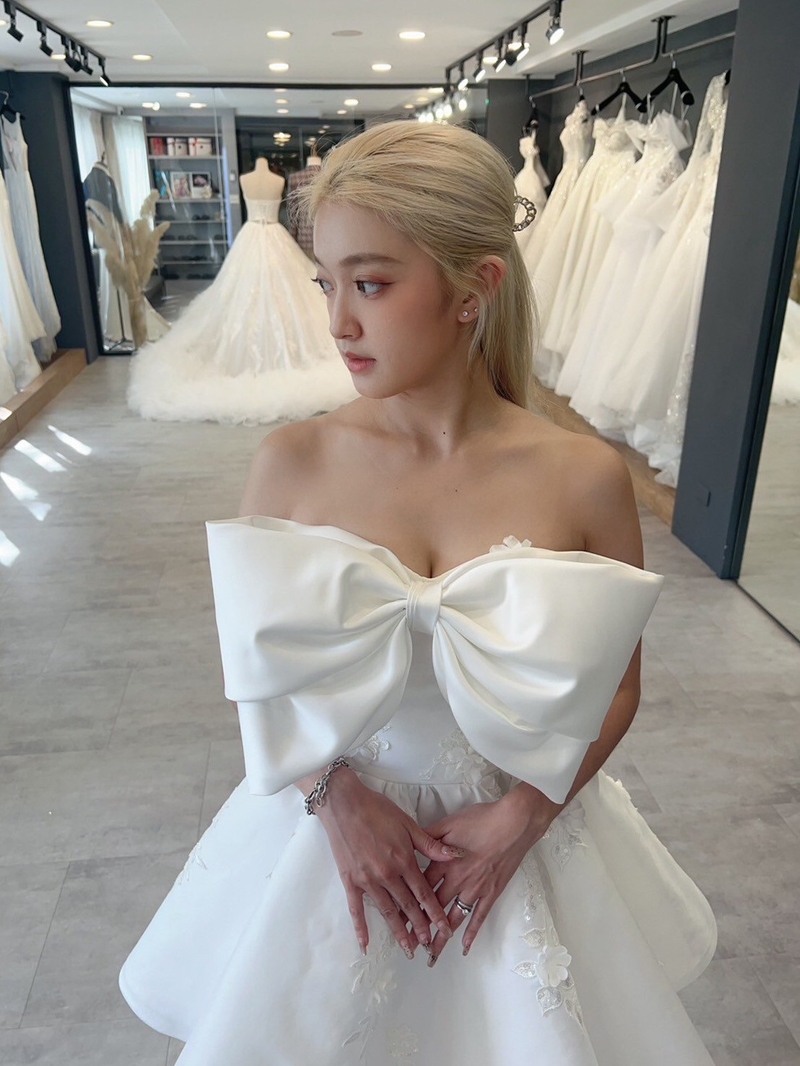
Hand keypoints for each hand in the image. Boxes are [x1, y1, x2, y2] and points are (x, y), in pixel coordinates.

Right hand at [315, 769, 465, 958]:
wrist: (344, 804)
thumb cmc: (377, 810)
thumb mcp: (408, 824)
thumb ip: (431, 845)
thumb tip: (457, 855)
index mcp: (403, 861)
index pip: (424, 893)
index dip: (435, 913)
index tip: (444, 928)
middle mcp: (387, 875)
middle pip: (407, 906)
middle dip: (420, 927)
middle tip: (430, 945)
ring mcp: (367, 880)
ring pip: (387, 911)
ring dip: (398, 931)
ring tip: (408, 949)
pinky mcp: (350, 881)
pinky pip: (356, 909)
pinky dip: (361, 927)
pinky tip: (365, 943)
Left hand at [422, 784, 562, 961]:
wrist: (514, 823)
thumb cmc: (482, 819)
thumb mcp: (450, 822)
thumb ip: (430, 836)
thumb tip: (411, 843)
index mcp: (444, 862)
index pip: (420, 887)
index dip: (407, 903)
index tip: (396, 919)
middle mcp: (457, 879)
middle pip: (433, 907)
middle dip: (420, 927)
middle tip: (408, 945)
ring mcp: (476, 888)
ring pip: (454, 917)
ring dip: (442, 937)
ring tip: (431, 955)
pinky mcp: (492, 892)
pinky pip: (479, 916)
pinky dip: (471, 933)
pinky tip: (464, 947)